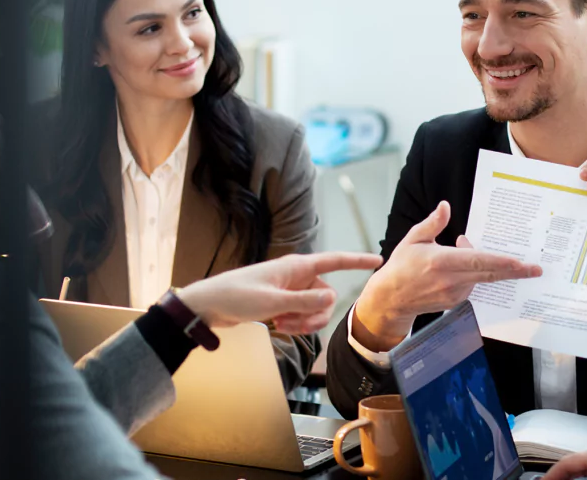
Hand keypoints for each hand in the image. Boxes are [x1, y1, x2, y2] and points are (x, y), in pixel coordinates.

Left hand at [176, 252, 382, 333]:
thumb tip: (333, 299)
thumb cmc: (236, 296)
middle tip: (295, 324)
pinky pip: (302, 314)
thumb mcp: (272, 302)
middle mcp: (297, 276)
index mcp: (297, 266)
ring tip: (282, 326)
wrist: (209, 306)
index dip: (357, 261)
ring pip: (315, 308)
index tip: (377, 260)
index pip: (334, 261)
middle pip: (326, 295)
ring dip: (304, 321)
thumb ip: (304, 302)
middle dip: (316, 314)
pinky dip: (295, 323)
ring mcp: (290, 289)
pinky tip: (278, 326)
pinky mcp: (283, 302)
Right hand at [353, 201, 542, 351]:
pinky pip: (473, 285)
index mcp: (441, 262)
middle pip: (490, 274)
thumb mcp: (413, 239)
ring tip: (466, 249)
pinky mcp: (455, 302)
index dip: (502, 262)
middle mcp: (451, 280)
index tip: (521, 262)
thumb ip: (432, 223)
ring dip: (486, 266)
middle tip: (536, 269)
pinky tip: (466, 266)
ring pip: (481, 278)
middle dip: (516, 272)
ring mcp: (454, 294)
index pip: (478, 261)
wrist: (390, 299)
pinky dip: (476, 275)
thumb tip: (445, 206)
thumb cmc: (402, 266)